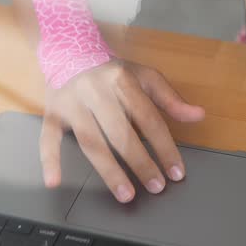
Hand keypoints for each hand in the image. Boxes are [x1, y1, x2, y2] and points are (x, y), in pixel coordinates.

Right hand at [38, 59, 204, 201]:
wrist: (69, 50)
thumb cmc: (111, 71)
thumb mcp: (144, 76)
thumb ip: (170, 98)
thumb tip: (198, 116)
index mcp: (122, 81)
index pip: (149, 118)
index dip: (164, 147)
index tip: (176, 172)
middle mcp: (97, 92)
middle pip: (121, 133)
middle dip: (140, 162)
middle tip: (156, 187)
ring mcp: (72, 104)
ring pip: (91, 141)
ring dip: (109, 170)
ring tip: (126, 195)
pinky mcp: (52, 113)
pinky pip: (48, 139)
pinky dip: (49, 161)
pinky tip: (54, 182)